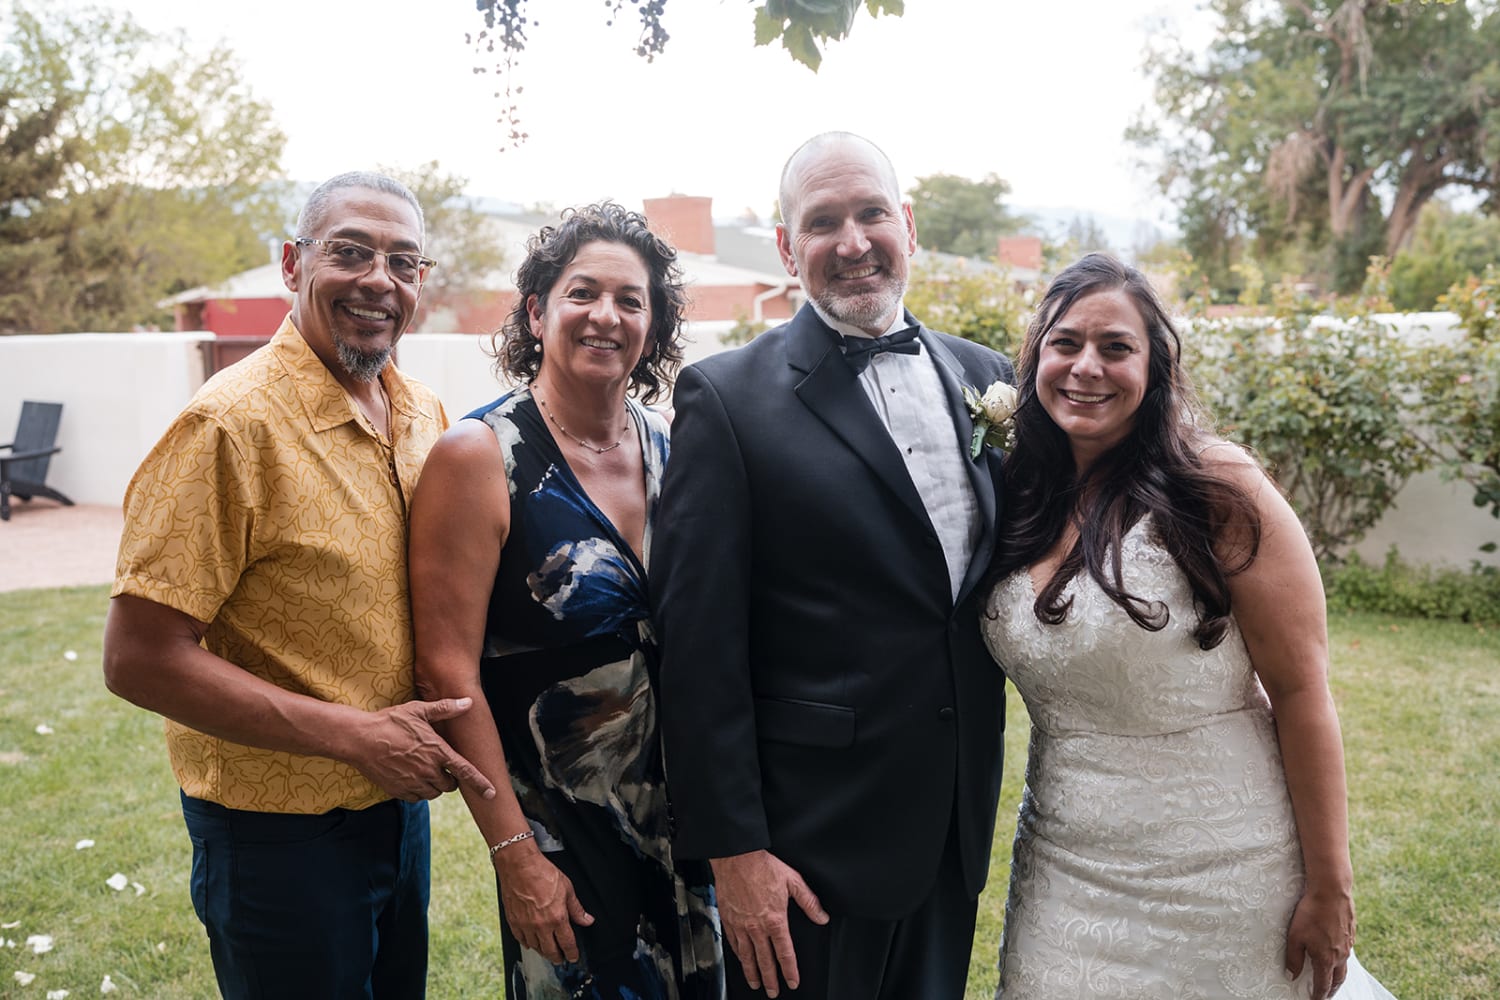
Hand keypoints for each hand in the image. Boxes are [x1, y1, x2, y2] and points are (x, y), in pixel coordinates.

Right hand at [349, 697, 495, 801]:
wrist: (360, 739)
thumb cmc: (390, 721)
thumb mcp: (418, 710)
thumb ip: (445, 708)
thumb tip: (468, 702)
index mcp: (437, 751)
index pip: (465, 771)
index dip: (480, 783)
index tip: (492, 794)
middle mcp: (427, 770)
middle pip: (450, 785)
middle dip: (450, 779)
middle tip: (441, 766)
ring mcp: (412, 782)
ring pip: (433, 793)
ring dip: (434, 786)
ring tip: (424, 770)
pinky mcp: (398, 791)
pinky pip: (416, 798)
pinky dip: (418, 791)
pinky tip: (411, 777)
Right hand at [494, 843, 594, 963]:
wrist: (519, 866)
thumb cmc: (542, 873)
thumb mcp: (567, 889)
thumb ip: (577, 908)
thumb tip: (587, 920)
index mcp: (557, 918)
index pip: (567, 943)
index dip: (572, 953)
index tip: (573, 957)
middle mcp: (541, 925)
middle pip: (551, 951)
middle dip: (558, 958)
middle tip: (561, 959)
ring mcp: (526, 926)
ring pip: (536, 948)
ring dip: (543, 952)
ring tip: (548, 951)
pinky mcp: (514, 922)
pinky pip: (521, 940)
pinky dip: (528, 944)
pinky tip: (531, 943)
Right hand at [711, 850, 827, 998]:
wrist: (736, 857)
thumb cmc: (763, 866)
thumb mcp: (793, 881)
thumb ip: (809, 902)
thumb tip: (822, 917)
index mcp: (775, 920)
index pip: (785, 953)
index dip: (790, 970)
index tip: (792, 981)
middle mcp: (757, 927)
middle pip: (765, 960)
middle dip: (770, 979)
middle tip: (772, 992)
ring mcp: (740, 924)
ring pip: (746, 955)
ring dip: (752, 972)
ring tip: (755, 984)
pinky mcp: (728, 918)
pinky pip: (733, 942)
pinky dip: (738, 954)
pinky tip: (741, 959)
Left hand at [1284, 886, 1354, 999]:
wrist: (1332, 891)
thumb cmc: (1311, 913)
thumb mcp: (1295, 936)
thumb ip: (1293, 958)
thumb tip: (1292, 976)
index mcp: (1326, 959)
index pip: (1323, 985)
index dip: (1318, 995)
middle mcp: (1340, 956)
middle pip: (1337, 980)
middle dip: (1331, 990)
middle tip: (1325, 995)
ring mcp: (1348, 945)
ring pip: (1344, 967)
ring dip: (1337, 976)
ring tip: (1331, 980)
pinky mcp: (1351, 933)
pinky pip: (1347, 952)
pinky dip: (1341, 960)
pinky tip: (1336, 955)